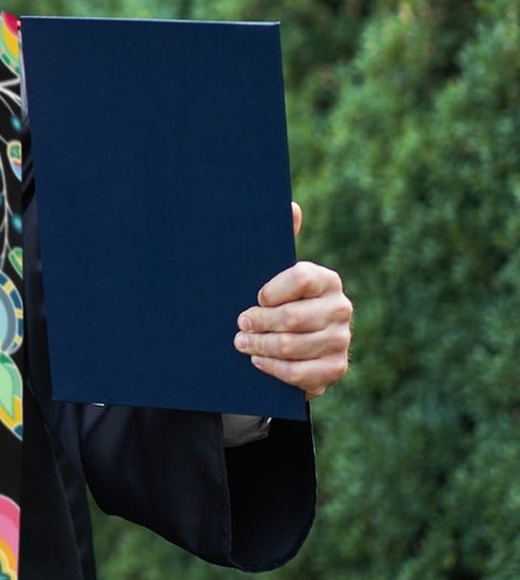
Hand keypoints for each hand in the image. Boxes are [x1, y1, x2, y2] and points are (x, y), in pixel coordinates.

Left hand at [234, 203, 351, 398]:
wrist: (292, 345)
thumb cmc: (277, 302)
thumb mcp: (274, 273)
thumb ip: (281, 240)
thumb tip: (291, 206)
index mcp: (326, 280)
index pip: (300, 278)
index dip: (272, 290)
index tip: (255, 297)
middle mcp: (340, 308)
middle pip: (293, 318)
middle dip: (258, 322)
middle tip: (239, 324)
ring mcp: (341, 340)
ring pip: (292, 346)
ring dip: (260, 346)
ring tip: (241, 343)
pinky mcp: (335, 368)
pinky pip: (300, 373)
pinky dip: (274, 368)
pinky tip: (258, 361)